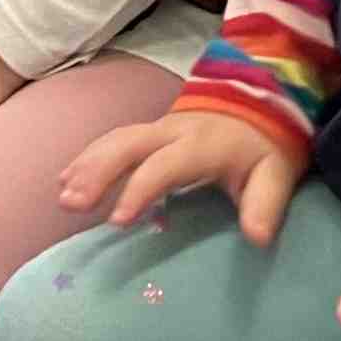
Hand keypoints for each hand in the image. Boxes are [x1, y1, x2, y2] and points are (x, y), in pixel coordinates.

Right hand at [60, 108, 297, 245]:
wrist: (263, 103)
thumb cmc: (264, 146)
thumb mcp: (277, 174)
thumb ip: (265, 204)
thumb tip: (257, 238)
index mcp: (201, 144)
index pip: (163, 166)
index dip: (139, 191)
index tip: (116, 221)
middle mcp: (173, 131)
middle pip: (127, 144)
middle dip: (96, 171)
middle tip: (71, 203)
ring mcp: (159, 128)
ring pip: (115, 139)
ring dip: (86, 164)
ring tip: (63, 195)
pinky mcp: (152, 132)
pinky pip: (114, 139)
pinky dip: (89, 157)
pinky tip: (68, 177)